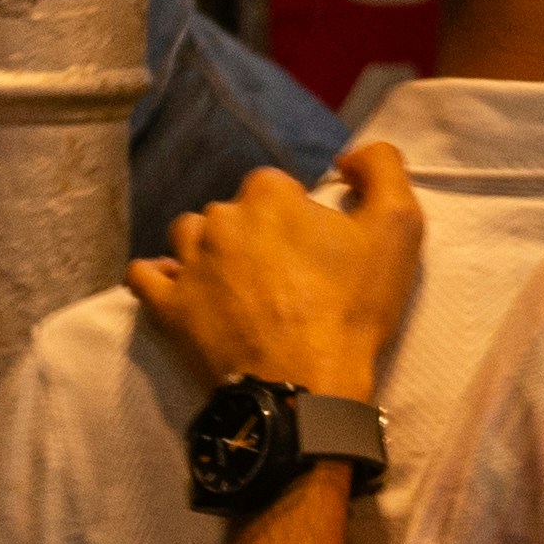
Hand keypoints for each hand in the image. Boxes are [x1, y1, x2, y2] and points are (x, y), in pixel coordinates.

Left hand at [129, 142, 421, 404]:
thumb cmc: (352, 310)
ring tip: (237, 286)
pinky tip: (184, 290)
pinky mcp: (167, 306)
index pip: (276, 186)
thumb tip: (349, 156)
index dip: (296, 216)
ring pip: (189, 237)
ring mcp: (188, 263)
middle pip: (233, 212)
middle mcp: (219, 219)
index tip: (314, 250)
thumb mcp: (398, 227)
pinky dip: (162, 278)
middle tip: (283, 277)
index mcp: (268, 195)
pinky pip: (145, 275)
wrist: (306, 387)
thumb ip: (383, 168)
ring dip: (209, 252)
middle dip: (254, 234)